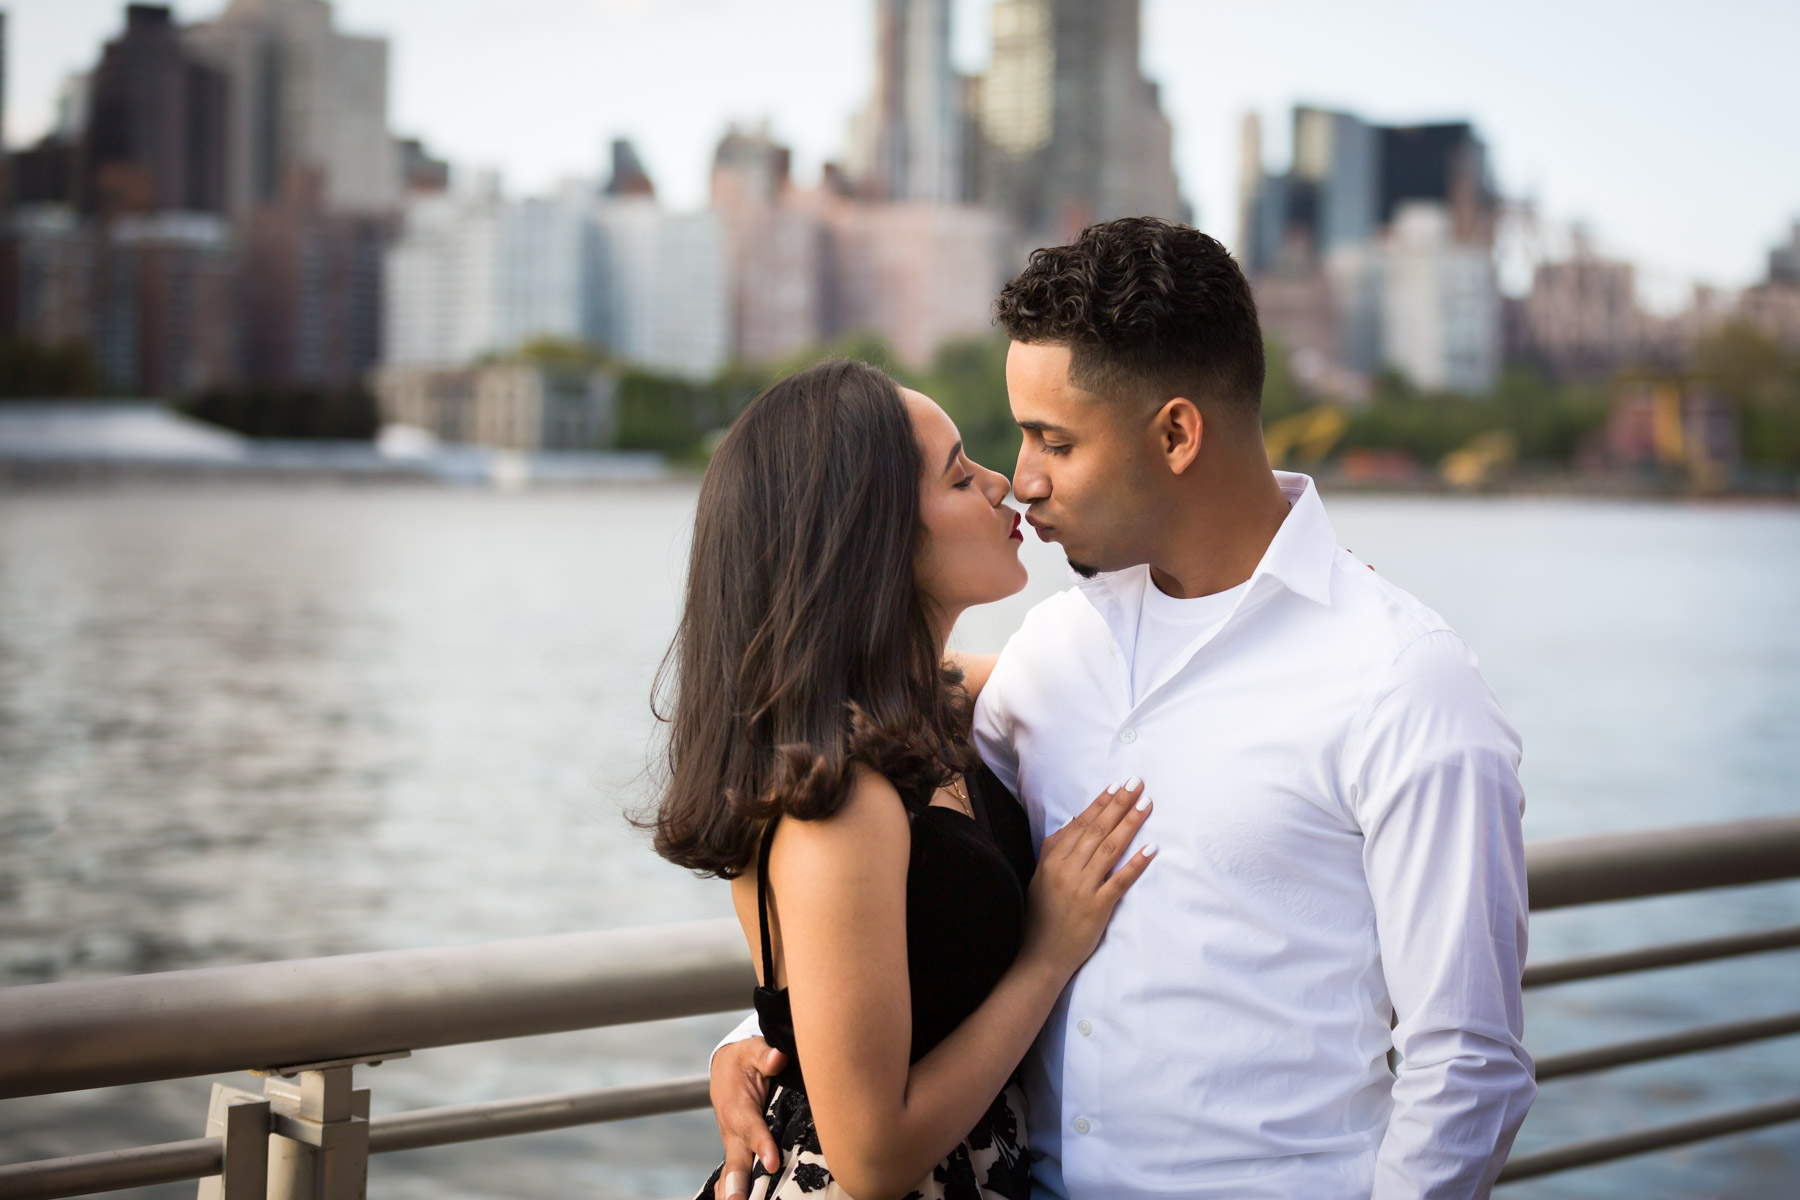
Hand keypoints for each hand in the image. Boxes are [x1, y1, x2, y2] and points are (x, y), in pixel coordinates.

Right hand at [710, 1036, 785, 1199]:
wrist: (724, 1069)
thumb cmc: (743, 1060)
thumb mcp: (752, 1050)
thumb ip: (765, 1055)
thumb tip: (777, 1056)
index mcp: (737, 1108)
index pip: (752, 1129)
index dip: (762, 1146)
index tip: (773, 1163)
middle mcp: (732, 1131)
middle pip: (736, 1160)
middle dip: (738, 1183)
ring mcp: (733, 1144)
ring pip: (732, 1171)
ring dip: (733, 1190)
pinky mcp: (738, 1150)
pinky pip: (733, 1173)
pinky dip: (730, 1190)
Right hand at [1022, 778, 1154, 974]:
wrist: (1041, 955)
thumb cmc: (1042, 916)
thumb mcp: (1042, 877)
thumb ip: (1055, 849)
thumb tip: (1074, 821)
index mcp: (1052, 860)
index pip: (1080, 824)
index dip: (1100, 804)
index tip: (1117, 786)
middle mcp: (1066, 870)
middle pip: (1097, 830)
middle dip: (1119, 804)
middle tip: (1137, 784)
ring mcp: (1082, 888)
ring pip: (1109, 848)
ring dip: (1129, 824)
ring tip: (1146, 805)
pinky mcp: (1097, 907)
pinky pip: (1120, 880)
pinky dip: (1136, 863)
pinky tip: (1150, 848)